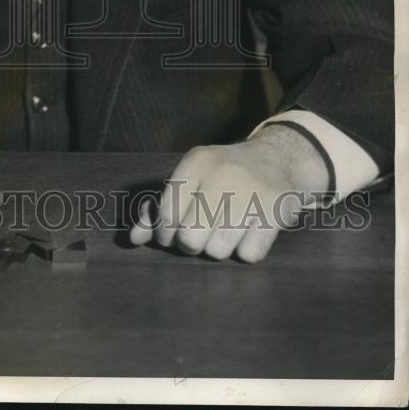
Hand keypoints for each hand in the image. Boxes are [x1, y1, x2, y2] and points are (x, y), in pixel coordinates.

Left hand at [129, 124, 329, 262]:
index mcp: (197, 162)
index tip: (172, 235)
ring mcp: (252, 191)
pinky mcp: (277, 210)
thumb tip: (134, 238)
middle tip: (200, 236)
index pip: (167, 213)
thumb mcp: (191, 179)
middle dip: (191, 245)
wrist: (279, 158)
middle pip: (190, 237)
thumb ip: (160, 208)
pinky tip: (249, 232)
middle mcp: (223, 173)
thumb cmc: (224, 175)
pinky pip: (249, 255)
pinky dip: (246, 251)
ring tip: (226, 232)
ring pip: (218, 250)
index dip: (165, 234)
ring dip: (219, 249)